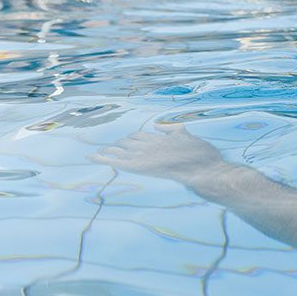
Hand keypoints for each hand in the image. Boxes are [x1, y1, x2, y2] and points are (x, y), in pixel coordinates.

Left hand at [93, 123, 225, 184]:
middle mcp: (150, 143)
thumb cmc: (204, 157)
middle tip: (110, 148)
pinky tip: (91, 157)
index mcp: (162, 137)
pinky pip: (114, 160)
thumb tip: (161, 125)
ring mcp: (143, 154)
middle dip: (119, 144)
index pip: (141, 135)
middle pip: (127, 141)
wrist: (205, 170)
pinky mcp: (138, 166)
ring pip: (118, 149)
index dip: (132, 138)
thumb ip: (175, 131)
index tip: (126, 142)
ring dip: (107, 150)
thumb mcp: (191, 138)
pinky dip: (101, 158)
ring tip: (96, 152)